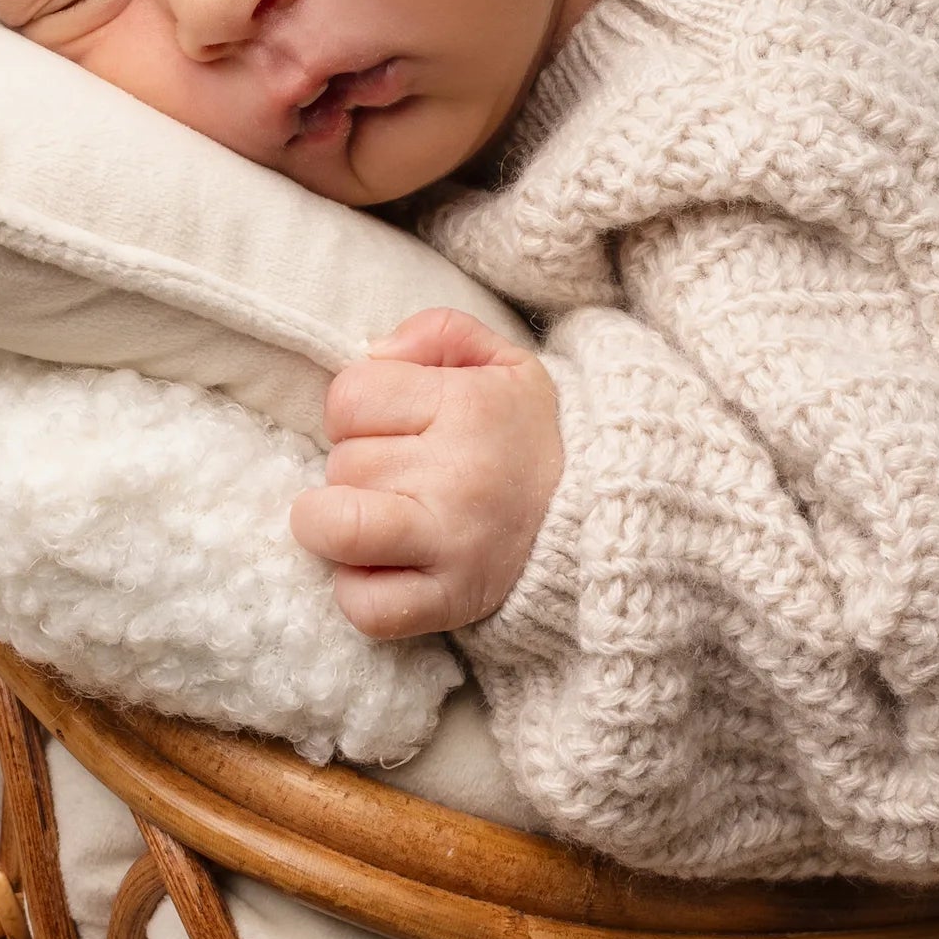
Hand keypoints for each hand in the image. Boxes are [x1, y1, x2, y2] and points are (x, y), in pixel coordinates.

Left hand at [287, 310, 563, 640]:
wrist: (601, 514)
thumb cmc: (528, 435)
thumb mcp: (502, 361)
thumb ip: (437, 333)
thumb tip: (372, 350)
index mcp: (468, 406)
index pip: (349, 397)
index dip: (356, 409)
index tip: (389, 424)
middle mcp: (458, 475)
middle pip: (342, 464)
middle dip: (357, 466)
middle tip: (401, 473)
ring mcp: (452, 543)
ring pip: (336, 529)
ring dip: (340, 524)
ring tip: (374, 516)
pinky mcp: (449, 601)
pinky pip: (363, 605)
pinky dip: (356, 590)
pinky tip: (381, 567)